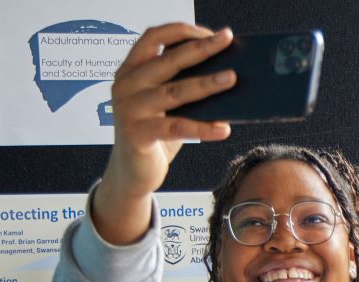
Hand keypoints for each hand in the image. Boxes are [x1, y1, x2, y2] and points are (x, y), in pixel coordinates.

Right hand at [93, 23, 236, 243]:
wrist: (131, 172)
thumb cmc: (155, 134)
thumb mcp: (166, 105)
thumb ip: (181, 87)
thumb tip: (227, 74)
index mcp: (131, 70)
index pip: (153, 37)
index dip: (182, 31)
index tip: (211, 32)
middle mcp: (126, 85)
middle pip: (168, 60)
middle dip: (201, 48)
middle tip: (227, 41)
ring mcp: (129, 109)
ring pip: (174, 92)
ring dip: (205, 84)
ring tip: (232, 78)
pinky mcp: (137, 134)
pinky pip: (177, 128)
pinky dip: (203, 128)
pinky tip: (223, 129)